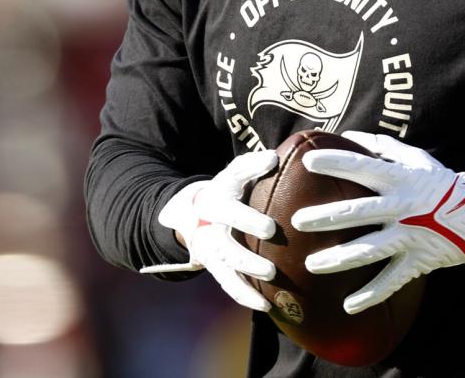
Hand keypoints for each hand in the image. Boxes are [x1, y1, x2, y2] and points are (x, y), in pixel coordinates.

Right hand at [139, 149, 278, 311]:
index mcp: (214, 203)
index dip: (248, 221)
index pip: (229, 213)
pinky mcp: (214, 267)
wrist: (190, 211)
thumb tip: (274, 157)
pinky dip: (245, 297)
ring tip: (268, 296)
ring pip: (225, 273)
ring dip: (245, 286)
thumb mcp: (231, 173)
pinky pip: (228, 286)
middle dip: (247, 260)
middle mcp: (209, 231)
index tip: (271, 229)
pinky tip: (266, 307)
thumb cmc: (223, 189)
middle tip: (271, 270)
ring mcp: (210, 253)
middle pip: (225, 249)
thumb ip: (250, 165)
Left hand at [291, 131, 464, 314]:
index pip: (362, 168)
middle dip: (326, 217)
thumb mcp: (416, 158)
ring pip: (369, 249)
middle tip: (297, 221)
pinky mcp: (418, 260)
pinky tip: (349, 306)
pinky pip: (392, 280)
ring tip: (311, 265)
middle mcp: (402, 207)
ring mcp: (410, 236)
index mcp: (400, 179)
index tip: (308, 162)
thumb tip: (348, 136)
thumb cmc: (440, 181)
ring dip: (339, 259)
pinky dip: (371, 295)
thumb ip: (382, 147)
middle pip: (358, 212)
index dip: (336, 163)